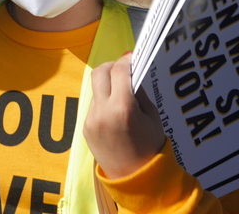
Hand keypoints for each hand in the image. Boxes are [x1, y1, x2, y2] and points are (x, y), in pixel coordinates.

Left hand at [83, 53, 165, 179]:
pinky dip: (104, 102)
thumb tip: (131, 74)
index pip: (119, 71)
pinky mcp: (86, 128)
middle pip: (99, 73)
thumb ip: (139, 93)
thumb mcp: (152, 117)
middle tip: (124, 70)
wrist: (136, 179)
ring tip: (122, 95)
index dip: (127, 61)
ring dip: (108, 86)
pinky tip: (116, 113)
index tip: (133, 58)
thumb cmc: (150, 148)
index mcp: (122, 108)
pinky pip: (94, 106)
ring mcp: (91, 120)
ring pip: (96, 89)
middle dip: (112, 67)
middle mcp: (102, 112)